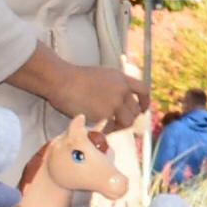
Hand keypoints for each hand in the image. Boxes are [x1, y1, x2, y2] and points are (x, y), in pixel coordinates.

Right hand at [23, 53, 147, 130]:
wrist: (61, 80)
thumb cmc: (73, 77)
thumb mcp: (101, 75)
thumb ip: (113, 85)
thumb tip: (116, 98)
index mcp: (121, 78)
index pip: (143, 90)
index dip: (145, 102)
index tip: (142, 110)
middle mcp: (121, 90)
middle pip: (136, 110)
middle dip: (130, 118)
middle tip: (119, 123)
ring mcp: (114, 102)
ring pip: (128, 121)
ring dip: (120, 126)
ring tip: (109, 127)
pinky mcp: (104, 114)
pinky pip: (112, 128)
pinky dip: (107, 131)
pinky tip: (98, 129)